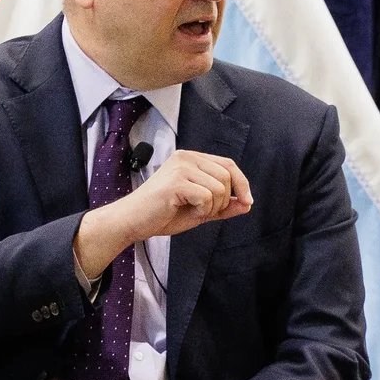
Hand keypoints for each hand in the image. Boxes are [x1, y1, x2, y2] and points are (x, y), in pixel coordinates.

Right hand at [75, 151, 251, 279]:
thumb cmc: (162, 214)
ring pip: (219, 188)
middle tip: (202, 211)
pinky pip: (207, 197)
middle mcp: (186, 157)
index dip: (242, 183)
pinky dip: (202, 210)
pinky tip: (184, 210)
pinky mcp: (176, 181)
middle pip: (227, 176)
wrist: (132, 222)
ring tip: (191, 211)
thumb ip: (223, 205)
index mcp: (191, 159)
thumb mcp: (200, 210)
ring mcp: (181, 167)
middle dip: (223, 201)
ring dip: (211, 207)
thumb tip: (247, 203)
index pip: (228, 164)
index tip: (247, 201)